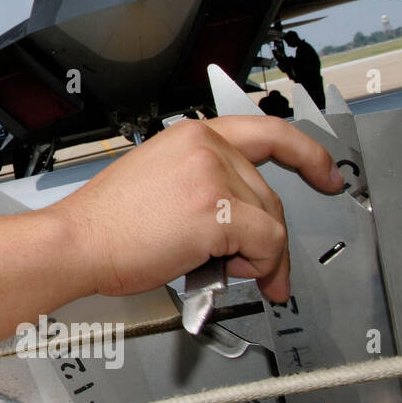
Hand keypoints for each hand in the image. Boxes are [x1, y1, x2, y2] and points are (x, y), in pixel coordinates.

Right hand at [51, 116, 344, 302]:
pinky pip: (267, 244)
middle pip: (269, 192)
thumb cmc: (103, 224)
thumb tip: (242, 221)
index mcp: (189, 136)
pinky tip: (230, 271)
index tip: (325, 172)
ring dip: (261, 256)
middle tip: (258, 266)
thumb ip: (202, 185)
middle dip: (270, 235)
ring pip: (273, 220)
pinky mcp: (217, 212)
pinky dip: (258, 266)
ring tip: (232, 271)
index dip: (307, 153)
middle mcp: (204, 147)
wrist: (75, 243)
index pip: (267, 131)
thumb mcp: (156, 181)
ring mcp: (212, 176)